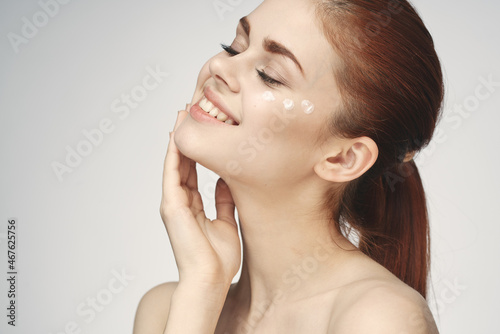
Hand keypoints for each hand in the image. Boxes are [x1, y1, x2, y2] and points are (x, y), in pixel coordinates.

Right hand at [160, 106, 240, 287]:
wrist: (210, 280)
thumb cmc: (219, 259)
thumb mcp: (226, 223)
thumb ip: (224, 201)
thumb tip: (226, 180)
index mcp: (191, 207)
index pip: (191, 172)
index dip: (195, 152)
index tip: (202, 131)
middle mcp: (179, 202)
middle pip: (181, 164)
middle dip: (186, 139)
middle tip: (189, 115)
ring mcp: (173, 204)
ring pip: (174, 164)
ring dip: (178, 140)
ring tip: (182, 116)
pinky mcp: (172, 206)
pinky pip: (173, 174)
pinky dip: (175, 154)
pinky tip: (179, 136)